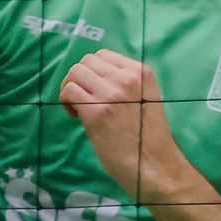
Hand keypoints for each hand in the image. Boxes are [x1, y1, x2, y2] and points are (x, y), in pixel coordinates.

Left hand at [60, 49, 190, 205]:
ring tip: (79, 109)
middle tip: (84, 100)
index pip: (104, 55)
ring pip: (75, 72)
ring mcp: (111, 94)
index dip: (94, 72)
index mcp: (141, 72)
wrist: (154, 164)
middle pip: (86, 61)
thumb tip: (97, 78)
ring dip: (70, 88)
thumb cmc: (149, 136)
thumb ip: (128, 83)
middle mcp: (126, 77)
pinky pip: (68, 91)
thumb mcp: (146, 97)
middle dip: (80, 78)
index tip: (96, 90)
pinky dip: (66, 102)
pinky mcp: (96, 112)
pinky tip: (77, 117)